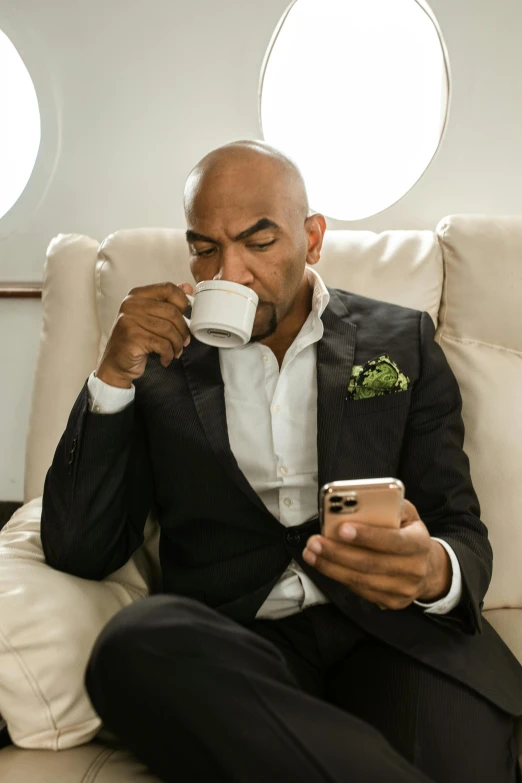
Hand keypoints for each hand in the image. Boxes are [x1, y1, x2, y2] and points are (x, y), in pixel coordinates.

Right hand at [96, 281, 193, 387]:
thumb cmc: (136, 340)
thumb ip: (168, 302)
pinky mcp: (132, 337)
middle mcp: (132, 304)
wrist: (116, 363)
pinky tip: (165, 358)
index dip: (182, 302)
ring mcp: (130, 320)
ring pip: (168, 329)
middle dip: (183, 330)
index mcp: (138, 295)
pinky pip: (162, 344)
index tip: (185, 316)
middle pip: (172, 311)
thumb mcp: (151, 317)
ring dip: (177, 344)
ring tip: (176, 351)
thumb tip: (187, 287)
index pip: (168, 288)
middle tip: (184, 341)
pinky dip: (168, 354)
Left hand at [302, 499, 451, 609]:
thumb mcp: (407, 515)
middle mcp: (415, 569)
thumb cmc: (408, 533)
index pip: (393, 540)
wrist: (427, 568)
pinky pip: (360, 591)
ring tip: (311, 553)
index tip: (342, 529)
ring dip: (331, 567)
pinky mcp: (392, 602)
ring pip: (361, 580)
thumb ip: (390, 506)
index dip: (367, 535)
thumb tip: (361, 502)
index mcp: (419, 543)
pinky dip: (338, 577)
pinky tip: (323, 565)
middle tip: (314, 542)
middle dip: (338, 552)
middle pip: (371, 563)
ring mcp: (404, 590)